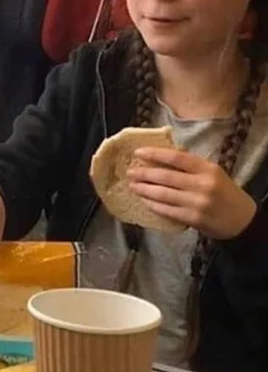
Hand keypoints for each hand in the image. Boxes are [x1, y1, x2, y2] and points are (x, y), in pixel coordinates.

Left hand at [127, 147, 256, 239]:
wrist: (241, 219)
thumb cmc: (222, 191)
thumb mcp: (212, 172)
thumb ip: (189, 165)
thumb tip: (159, 155)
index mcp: (207, 168)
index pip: (176, 157)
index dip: (155, 154)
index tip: (138, 152)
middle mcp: (202, 184)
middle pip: (166, 177)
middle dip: (144, 174)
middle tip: (130, 172)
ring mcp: (197, 203)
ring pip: (163, 194)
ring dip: (144, 190)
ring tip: (132, 186)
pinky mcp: (193, 218)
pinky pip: (167, 210)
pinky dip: (152, 204)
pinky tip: (144, 200)